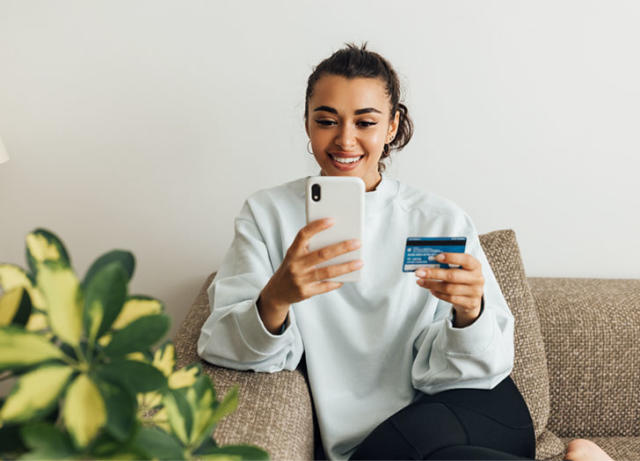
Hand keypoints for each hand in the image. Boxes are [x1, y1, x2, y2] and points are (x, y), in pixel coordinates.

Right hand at [258, 218, 362, 332]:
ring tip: (360, 262)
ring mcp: (300, 280)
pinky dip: (337, 282)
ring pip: (327, 271)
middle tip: (357, 242)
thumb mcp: (294, 255)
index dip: (316, 227)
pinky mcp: (306, 292)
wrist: (277, 291)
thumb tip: (336, 239)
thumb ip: (309, 247)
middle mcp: (295, 265)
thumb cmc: (292, 267)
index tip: (332, 220)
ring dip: (346, 266)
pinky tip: (348, 277)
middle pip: (322, 254)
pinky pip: (325, 286)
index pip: (303, 235)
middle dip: (341, 248)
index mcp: (293, 252)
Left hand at [415, 252, 483, 327]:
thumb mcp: (461, 269)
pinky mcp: (470, 303)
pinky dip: (438, 294)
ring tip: (421, 281)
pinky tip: (431, 290)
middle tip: (419, 272)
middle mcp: (477, 278)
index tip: (436, 257)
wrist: (473, 298)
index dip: (451, 257)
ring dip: (432, 285)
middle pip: (453, 275)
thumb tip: (428, 260)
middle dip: (434, 273)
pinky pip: (451, 299)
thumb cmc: (463, 278)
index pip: (465, 259)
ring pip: (449, 289)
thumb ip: (449, 264)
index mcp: (475, 266)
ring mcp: (474, 292)